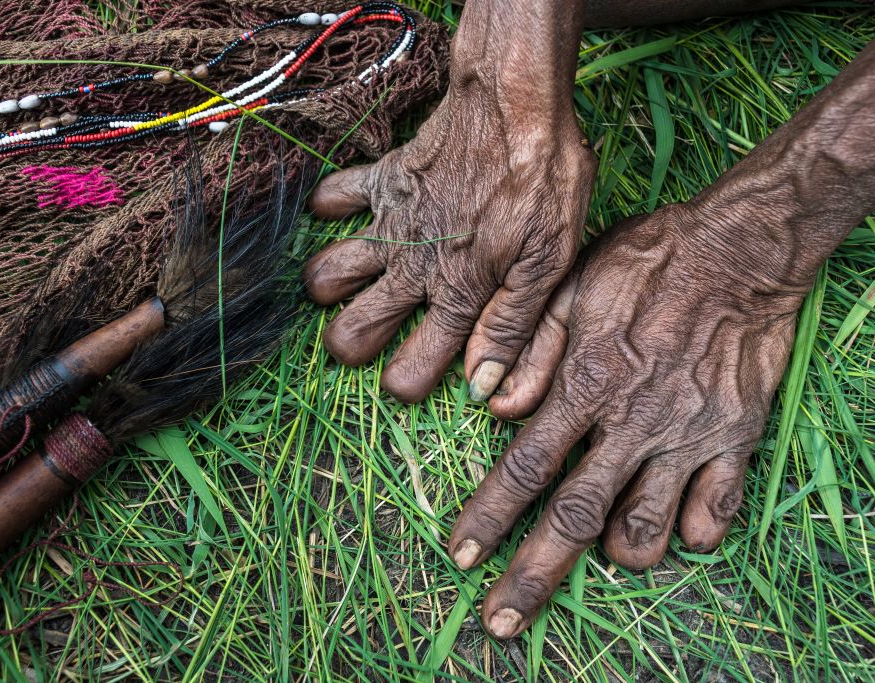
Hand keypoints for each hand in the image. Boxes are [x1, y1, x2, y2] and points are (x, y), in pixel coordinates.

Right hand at [303, 1, 594, 403]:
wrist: (516, 104)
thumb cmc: (545, 183)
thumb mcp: (548, 263)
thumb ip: (511, 327)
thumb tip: (481, 387)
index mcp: (457, 295)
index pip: (409, 370)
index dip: (406, 384)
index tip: (413, 376)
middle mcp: (413, 267)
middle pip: (350, 331)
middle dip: (351, 346)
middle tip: (369, 336)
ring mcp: (391, 223)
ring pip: (327, 274)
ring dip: (332, 287)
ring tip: (357, 283)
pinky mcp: (383, 181)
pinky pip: (333, 198)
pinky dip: (332, 208)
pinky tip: (352, 214)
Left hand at [447, 199, 809, 638]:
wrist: (742, 250)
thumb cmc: (650, 259)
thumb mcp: (575, 284)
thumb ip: (531, 348)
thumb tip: (491, 405)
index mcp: (586, 384)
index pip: (525, 467)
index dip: (487, 516)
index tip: (459, 557)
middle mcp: (633, 423)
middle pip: (575, 518)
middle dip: (533, 577)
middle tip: (502, 624)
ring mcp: (688, 437)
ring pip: (647, 530)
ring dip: (620, 554)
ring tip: (605, 552)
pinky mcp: (736, 439)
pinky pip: (715, 513)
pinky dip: (692, 533)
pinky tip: (677, 526)